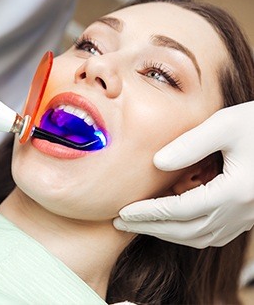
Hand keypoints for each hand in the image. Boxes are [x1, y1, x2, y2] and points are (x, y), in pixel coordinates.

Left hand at [114, 102, 253, 247]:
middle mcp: (241, 211)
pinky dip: (187, 233)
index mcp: (235, 191)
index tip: (123, 212)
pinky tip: (174, 224)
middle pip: (185, 231)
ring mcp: (246, 217)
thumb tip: (157, 163)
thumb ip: (190, 144)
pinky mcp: (246, 214)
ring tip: (142, 225)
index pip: (179, 210)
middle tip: (121, 223)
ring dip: (167, 234)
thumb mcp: (225, 125)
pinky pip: (212, 235)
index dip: (148, 213)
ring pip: (199, 238)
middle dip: (150, 228)